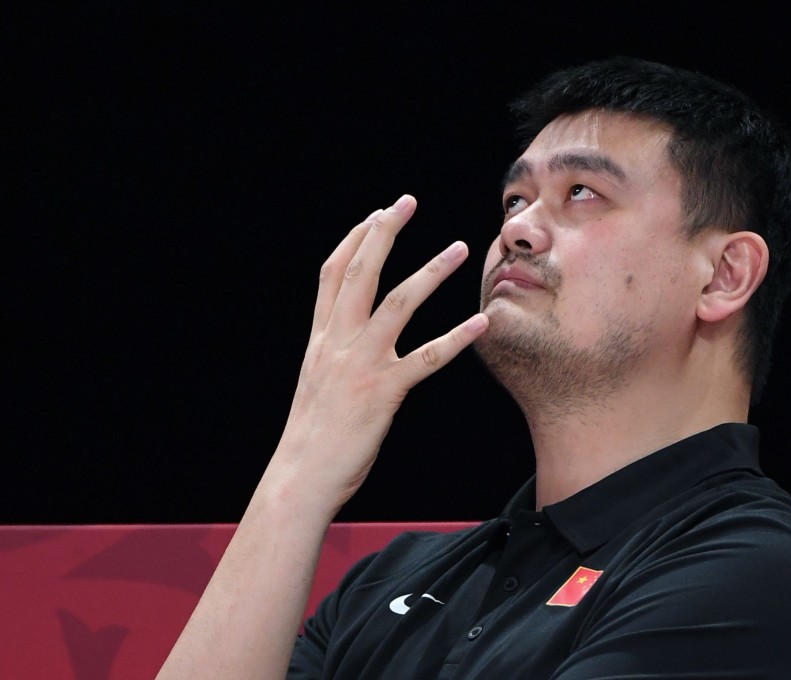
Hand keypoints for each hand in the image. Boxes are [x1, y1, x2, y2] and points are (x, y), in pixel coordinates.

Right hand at [267, 195, 487, 516]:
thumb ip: (334, 353)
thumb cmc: (312, 436)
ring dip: (431, 271)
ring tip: (460, 248)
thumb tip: (350, 335)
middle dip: (383, 233)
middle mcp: (337, 342)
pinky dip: (457, 338)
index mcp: (321, 338)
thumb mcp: (316, 381)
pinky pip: (427, 358)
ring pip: (398, 303)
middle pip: (360, 273)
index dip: (355, 239)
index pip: (333, 274)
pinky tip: (482, 321)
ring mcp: (360, 364)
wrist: (301, 476)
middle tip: (407, 202)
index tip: (376, 214)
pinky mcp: (383, 392)